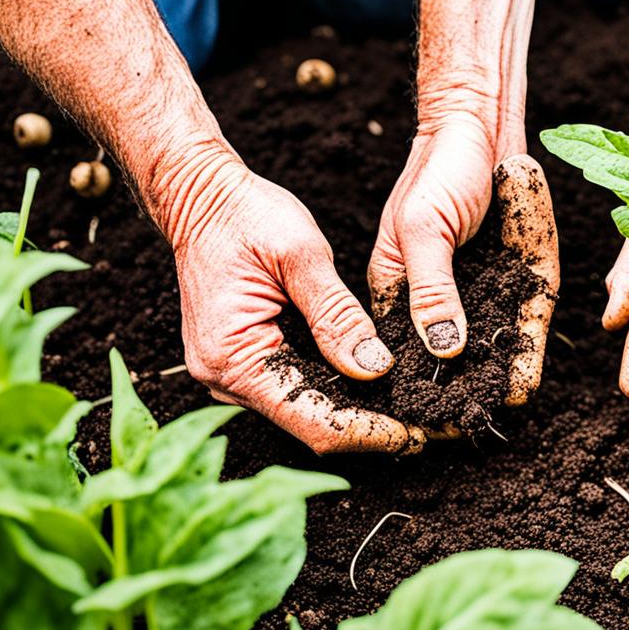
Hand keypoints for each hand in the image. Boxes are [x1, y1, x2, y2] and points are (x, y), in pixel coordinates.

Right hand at [160, 148, 420, 454]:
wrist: (198, 195)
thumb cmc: (243, 215)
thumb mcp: (301, 256)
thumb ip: (337, 315)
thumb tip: (374, 367)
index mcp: (233, 357)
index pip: (312, 419)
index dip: (369, 432)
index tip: (418, 434)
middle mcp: (225, 378)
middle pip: (311, 423)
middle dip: (372, 428)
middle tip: (430, 425)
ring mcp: (231, 374)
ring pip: (306, 410)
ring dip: (359, 412)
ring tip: (414, 408)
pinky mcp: (244, 361)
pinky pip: (296, 386)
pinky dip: (338, 389)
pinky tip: (378, 384)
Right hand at [368, 113, 558, 408]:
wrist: (482, 126)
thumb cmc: (440, 169)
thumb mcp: (425, 230)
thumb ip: (432, 291)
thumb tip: (442, 350)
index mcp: (393, 290)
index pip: (393, 355)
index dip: (404, 389)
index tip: (418, 426)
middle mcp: (432, 298)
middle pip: (440, 360)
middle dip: (450, 397)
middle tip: (464, 429)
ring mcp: (473, 290)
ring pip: (480, 348)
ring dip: (488, 380)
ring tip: (499, 412)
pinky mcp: (510, 278)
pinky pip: (516, 322)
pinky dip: (520, 351)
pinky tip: (525, 379)